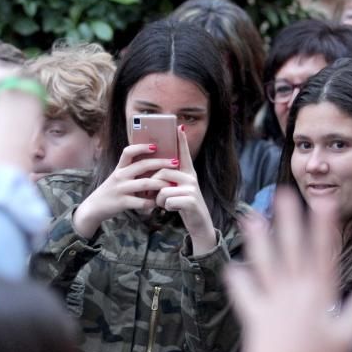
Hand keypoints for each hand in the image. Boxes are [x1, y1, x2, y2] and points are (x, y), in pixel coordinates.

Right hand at [72, 143, 173, 237]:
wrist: (94, 207)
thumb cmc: (113, 190)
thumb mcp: (119, 176)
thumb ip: (132, 170)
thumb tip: (153, 162)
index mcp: (120, 168)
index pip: (128, 152)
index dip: (141, 147)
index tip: (155, 146)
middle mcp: (120, 176)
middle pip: (142, 165)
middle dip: (160, 163)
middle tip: (175, 162)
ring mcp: (120, 189)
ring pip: (144, 184)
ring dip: (160, 183)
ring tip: (171, 184)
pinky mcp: (122, 202)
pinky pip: (140, 202)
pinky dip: (151, 202)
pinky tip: (159, 203)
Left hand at [151, 126, 215, 251]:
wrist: (199, 225)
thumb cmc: (183, 206)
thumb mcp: (177, 190)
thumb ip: (168, 180)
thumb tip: (152, 172)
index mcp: (188, 173)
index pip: (183, 154)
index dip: (181, 140)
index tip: (178, 126)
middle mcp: (191, 177)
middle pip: (162, 172)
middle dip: (153, 185)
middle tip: (152, 195)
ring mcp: (192, 188)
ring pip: (163, 188)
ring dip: (159, 199)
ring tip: (165, 204)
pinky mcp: (191, 200)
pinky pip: (167, 200)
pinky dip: (165, 207)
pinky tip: (173, 210)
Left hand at [225, 189, 351, 351]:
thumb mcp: (348, 340)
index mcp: (318, 295)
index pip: (323, 254)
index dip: (323, 227)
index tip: (322, 203)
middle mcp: (293, 291)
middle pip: (291, 250)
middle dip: (289, 220)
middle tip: (283, 194)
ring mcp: (270, 301)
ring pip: (264, 263)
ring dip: (258, 239)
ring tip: (251, 217)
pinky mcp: (252, 314)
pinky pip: (243, 293)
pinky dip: (237, 280)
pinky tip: (232, 266)